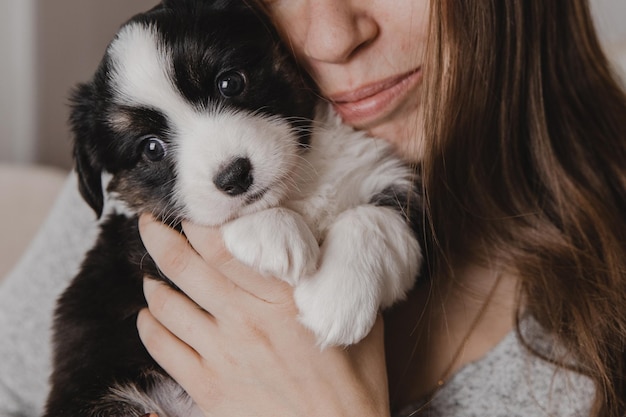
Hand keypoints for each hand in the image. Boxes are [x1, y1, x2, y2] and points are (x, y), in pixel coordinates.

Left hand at [136, 214, 390, 416]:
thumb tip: (318, 243)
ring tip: (150, 272)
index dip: (198, 221)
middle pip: (185, 267)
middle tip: (149, 221)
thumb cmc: (353, 380)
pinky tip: (149, 317)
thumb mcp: (355, 317)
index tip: (190, 208)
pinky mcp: (207, 387)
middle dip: (159, 237)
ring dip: (152, 282)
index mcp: (281, 299)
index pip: (223, 247)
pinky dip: (149, 327)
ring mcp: (221, 356)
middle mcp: (244, 322)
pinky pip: (163, 350)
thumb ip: (332, 279)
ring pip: (167, 306)